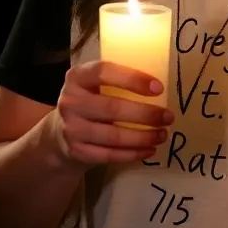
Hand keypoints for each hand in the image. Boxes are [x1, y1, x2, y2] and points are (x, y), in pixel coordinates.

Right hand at [53, 60, 172, 166]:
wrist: (59, 133)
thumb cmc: (88, 101)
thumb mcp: (93, 84)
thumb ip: (116, 81)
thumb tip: (158, 87)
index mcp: (77, 77)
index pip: (104, 72)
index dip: (132, 79)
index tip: (158, 88)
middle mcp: (71, 101)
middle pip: (112, 108)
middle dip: (145, 114)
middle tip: (168, 116)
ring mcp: (72, 129)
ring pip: (113, 136)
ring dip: (143, 137)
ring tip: (162, 134)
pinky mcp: (77, 152)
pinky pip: (110, 155)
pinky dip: (133, 153)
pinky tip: (149, 149)